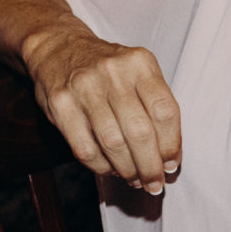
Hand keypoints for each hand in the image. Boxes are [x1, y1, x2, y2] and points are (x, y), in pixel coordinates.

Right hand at [25, 25, 181, 194]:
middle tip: (154, 184)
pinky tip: (110, 169)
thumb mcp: (137, 72)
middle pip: (140, 132)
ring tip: (134, 179)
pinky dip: (101, 167)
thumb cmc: (107, 70)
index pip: (165, 111)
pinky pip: (85, 149)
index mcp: (140, 63)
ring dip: (127, 170)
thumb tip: (168, 159)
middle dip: (150, 166)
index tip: (171, 165)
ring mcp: (84, 87)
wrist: (58, 48)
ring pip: (113, 144)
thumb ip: (154, 107)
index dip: (172, 145)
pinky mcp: (61, 104)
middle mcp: (113, 72)